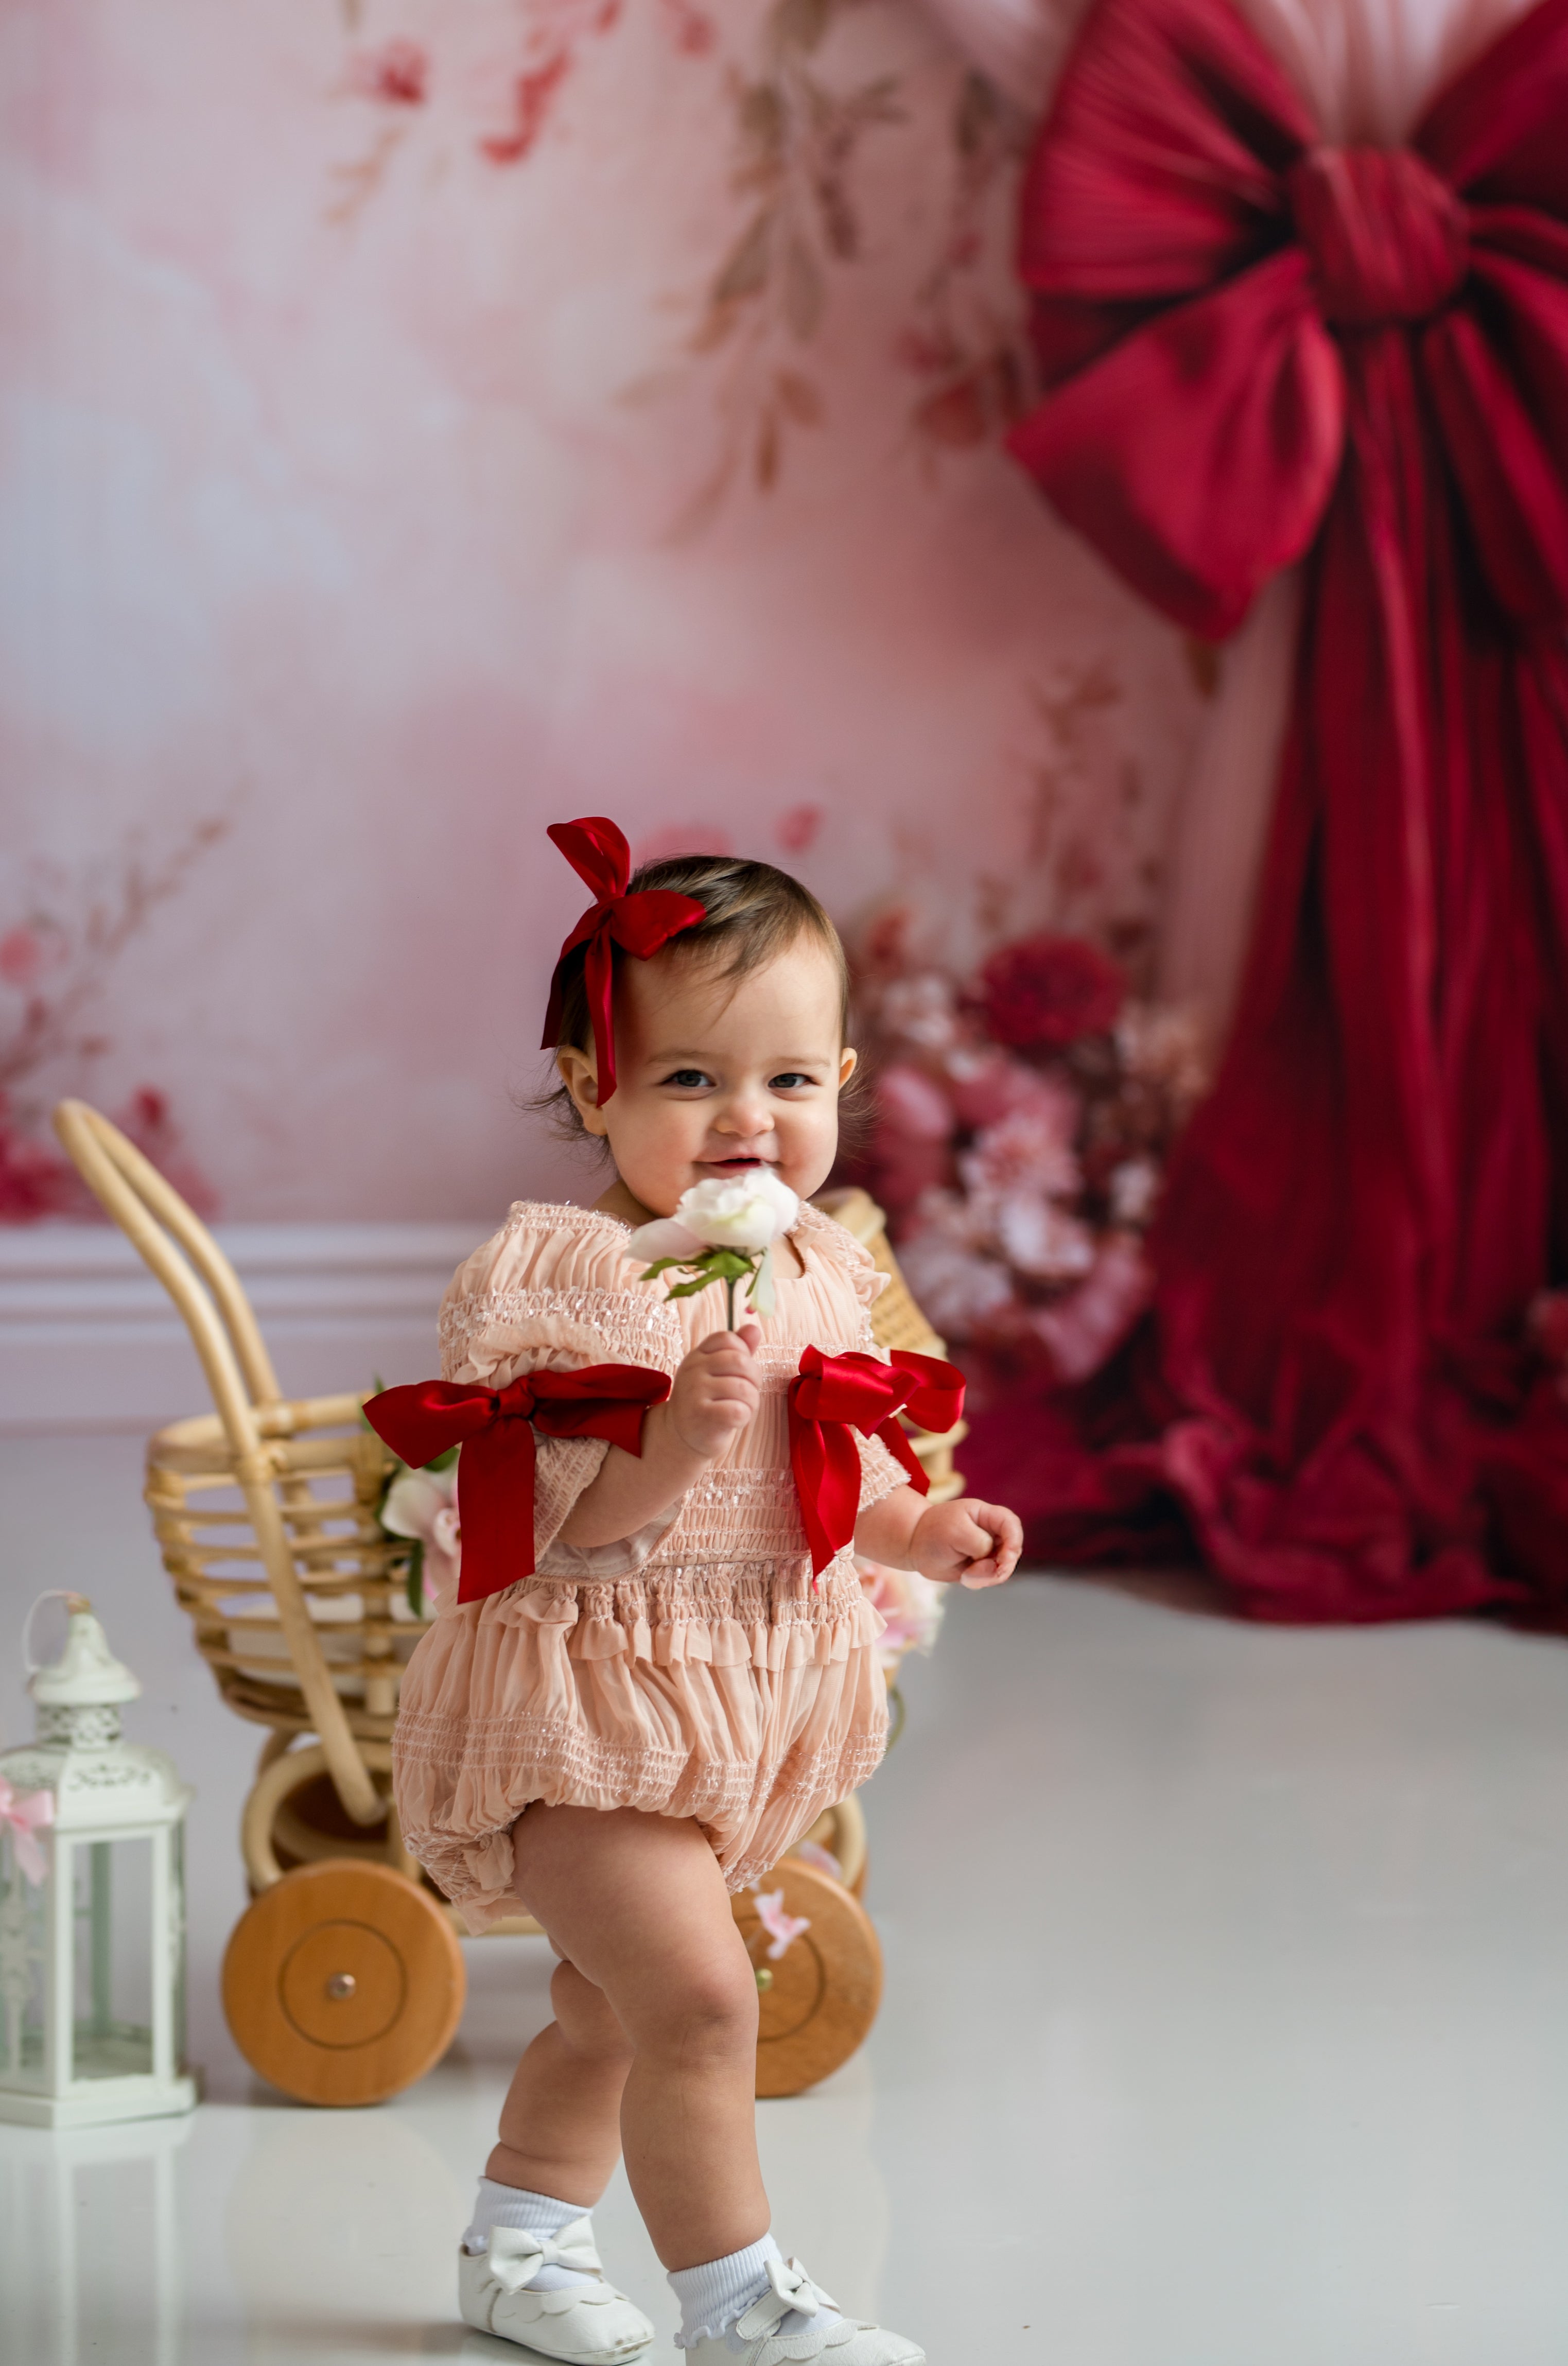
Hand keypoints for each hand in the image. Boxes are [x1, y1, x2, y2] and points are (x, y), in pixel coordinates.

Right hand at [666, 1321, 761, 1459]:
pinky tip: (736, 1420)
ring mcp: (695, 1392)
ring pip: (743, 1388)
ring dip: (752, 1402)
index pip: (728, 1338)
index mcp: (697, 1356)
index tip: (740, 1372)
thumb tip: (754, 1328)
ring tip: (741, 1408)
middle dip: (754, 1379)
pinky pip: (738, 1410)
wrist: (681, 1438)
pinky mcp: (702, 1415)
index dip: (744, 1353)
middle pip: (741, 1361)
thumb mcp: (717, 1372)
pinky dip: (745, 1416)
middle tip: (747, 1393)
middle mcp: (692, 1370)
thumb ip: (736, 1350)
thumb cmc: (706, 1402)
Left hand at [907, 1497, 1021, 1589]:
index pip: (1011, 1524)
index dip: (1014, 1541)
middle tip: (974, 1573)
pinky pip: (992, 1578)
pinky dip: (980, 1581)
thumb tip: (992, 1561)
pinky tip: (964, 1577)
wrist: (916, 1546)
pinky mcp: (983, 1566)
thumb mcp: (955, 1531)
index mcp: (986, 1514)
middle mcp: (992, 1532)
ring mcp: (989, 1550)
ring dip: (987, 1576)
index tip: (1003, 1559)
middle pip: (1012, 1550)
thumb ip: (978, 1543)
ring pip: (1003, 1567)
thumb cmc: (933, 1532)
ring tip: (965, 1575)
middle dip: (999, 1566)